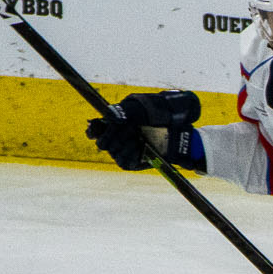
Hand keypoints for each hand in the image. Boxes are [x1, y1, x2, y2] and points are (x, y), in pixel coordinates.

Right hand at [86, 91, 204, 171]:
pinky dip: (131, 156)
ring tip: (140, 139)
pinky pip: (124, 163)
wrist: (178, 134)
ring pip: (114, 153)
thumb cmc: (161, 118)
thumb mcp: (142, 110)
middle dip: (115, 136)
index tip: (94, 131)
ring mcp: (125, 151)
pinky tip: (141, 149)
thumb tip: (108, 115)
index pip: (96, 129)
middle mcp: (118, 138)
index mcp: (116, 124)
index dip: (94, 130)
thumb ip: (123, 111)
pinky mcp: (134, 163)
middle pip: (104, 142)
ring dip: (126, 145)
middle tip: (132, 130)